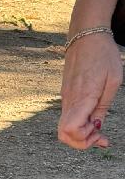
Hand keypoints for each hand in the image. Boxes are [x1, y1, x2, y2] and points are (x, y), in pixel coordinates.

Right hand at [58, 33, 122, 148]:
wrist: (86, 36)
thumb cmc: (103, 55)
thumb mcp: (113, 81)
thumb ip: (102, 107)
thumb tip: (96, 127)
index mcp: (82, 97)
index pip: (71, 130)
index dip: (84, 138)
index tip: (98, 131)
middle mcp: (69, 101)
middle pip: (64, 135)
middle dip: (81, 142)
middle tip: (98, 137)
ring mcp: (65, 99)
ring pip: (64, 129)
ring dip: (80, 136)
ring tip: (96, 130)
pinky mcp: (66, 97)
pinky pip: (67, 118)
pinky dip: (78, 126)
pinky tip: (91, 122)